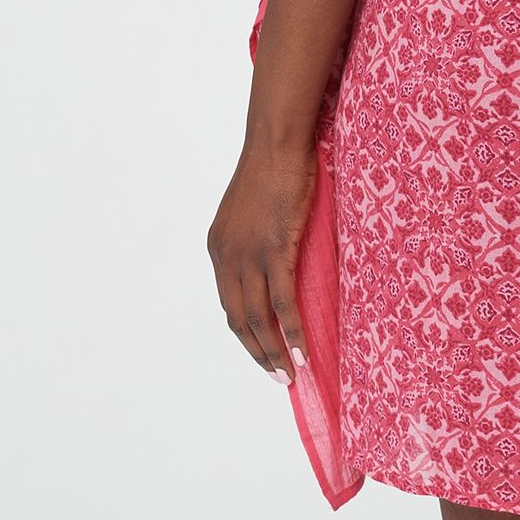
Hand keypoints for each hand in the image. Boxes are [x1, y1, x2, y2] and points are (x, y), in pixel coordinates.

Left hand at [206, 141, 315, 384]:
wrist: (276, 144)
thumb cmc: (273, 168)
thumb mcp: (253, 211)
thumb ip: (257, 239)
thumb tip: (277, 259)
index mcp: (218, 249)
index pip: (228, 302)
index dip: (246, 332)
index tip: (264, 350)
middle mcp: (226, 257)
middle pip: (237, 319)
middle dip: (257, 352)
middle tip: (277, 375)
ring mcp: (249, 255)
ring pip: (257, 317)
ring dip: (273, 350)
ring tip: (289, 374)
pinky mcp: (274, 249)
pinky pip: (282, 299)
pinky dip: (291, 328)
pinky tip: (302, 349)